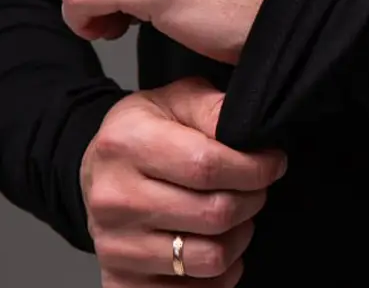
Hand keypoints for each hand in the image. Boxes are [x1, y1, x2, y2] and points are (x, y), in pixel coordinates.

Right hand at [81, 75, 286, 286]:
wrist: (95, 170)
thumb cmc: (145, 131)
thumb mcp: (176, 99)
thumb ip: (213, 108)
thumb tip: (250, 132)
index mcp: (128, 144)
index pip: (208, 166)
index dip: (254, 168)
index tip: (274, 163)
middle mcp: (115, 199)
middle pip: (214, 215)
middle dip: (253, 199)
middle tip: (257, 187)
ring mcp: (115, 247)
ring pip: (209, 259)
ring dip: (239, 237)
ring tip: (237, 215)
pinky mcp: (120, 283)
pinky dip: (218, 277)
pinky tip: (217, 245)